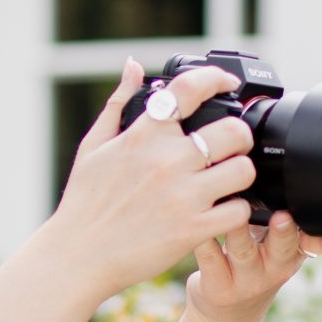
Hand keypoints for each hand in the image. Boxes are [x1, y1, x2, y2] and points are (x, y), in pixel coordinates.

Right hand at [55, 55, 276, 302]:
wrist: (78, 255)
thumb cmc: (84, 202)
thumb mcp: (94, 146)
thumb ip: (118, 103)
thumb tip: (132, 66)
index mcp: (144, 135)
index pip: (190, 89)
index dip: (217, 77)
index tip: (227, 83)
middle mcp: (167, 160)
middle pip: (233, 131)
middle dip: (239, 136)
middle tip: (231, 147)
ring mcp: (182, 195)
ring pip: (243, 170)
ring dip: (241, 174)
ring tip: (228, 181)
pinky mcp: (192, 229)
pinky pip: (238, 211)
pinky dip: (236, 211)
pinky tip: (222, 212)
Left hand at [184, 206, 321, 321]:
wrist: (226, 316)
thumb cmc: (253, 268)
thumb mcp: (280, 253)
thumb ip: (297, 229)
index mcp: (291, 254)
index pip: (311, 242)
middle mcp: (273, 269)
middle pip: (282, 248)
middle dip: (283, 232)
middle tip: (281, 216)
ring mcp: (245, 280)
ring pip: (242, 250)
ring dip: (239, 230)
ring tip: (233, 206)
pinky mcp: (217, 287)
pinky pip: (209, 257)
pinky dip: (204, 238)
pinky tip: (197, 219)